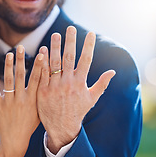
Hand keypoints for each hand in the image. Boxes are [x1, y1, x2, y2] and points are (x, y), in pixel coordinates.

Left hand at [0, 45, 43, 156]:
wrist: (15, 142)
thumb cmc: (29, 127)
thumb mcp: (39, 112)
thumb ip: (41, 98)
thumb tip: (47, 84)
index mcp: (33, 100)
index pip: (37, 79)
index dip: (40, 65)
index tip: (42, 53)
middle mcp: (22, 99)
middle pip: (21, 76)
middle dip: (21, 60)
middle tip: (21, 47)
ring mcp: (9, 102)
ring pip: (8, 81)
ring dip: (8, 66)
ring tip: (8, 54)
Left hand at [37, 27, 115, 153]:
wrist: (61, 128)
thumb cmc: (78, 112)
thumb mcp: (91, 99)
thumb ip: (101, 84)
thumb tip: (113, 72)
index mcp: (80, 84)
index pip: (86, 60)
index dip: (88, 46)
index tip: (90, 33)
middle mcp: (67, 84)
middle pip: (69, 58)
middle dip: (70, 42)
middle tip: (70, 28)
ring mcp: (54, 87)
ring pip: (54, 63)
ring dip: (54, 47)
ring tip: (55, 35)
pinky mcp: (42, 91)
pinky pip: (42, 74)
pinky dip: (42, 62)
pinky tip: (42, 50)